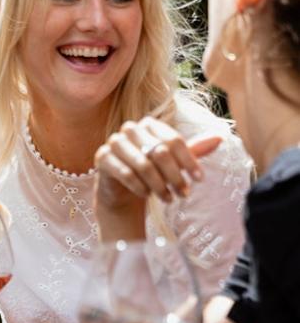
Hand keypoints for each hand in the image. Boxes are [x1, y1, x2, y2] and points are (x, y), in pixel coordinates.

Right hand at [94, 117, 220, 212]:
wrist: (123, 188)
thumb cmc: (152, 171)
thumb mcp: (174, 161)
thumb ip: (194, 150)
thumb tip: (220, 138)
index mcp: (149, 124)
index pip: (174, 140)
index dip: (189, 161)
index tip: (199, 180)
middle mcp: (130, 129)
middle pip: (160, 152)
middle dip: (175, 176)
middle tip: (184, 194)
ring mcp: (114, 142)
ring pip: (144, 164)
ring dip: (159, 185)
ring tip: (169, 198)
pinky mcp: (102, 158)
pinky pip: (126, 174)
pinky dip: (140, 187)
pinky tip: (147, 195)